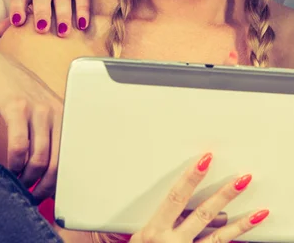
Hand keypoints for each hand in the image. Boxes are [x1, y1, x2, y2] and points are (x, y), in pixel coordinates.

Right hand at [0, 50, 62, 201]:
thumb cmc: (18, 96)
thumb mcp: (42, 111)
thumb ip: (50, 135)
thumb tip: (54, 174)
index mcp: (65, 115)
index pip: (72, 156)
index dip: (62, 180)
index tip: (52, 194)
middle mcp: (56, 112)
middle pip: (57, 162)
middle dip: (44, 186)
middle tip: (33, 195)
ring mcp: (37, 109)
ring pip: (39, 158)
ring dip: (27, 177)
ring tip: (19, 181)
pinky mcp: (17, 108)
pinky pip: (19, 146)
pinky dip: (14, 164)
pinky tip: (9, 167)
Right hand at [130, 153, 268, 242]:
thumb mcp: (135, 241)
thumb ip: (151, 223)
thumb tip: (169, 204)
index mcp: (154, 232)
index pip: (176, 198)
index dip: (191, 178)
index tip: (205, 160)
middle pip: (204, 214)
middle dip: (224, 195)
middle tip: (242, 179)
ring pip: (218, 237)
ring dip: (240, 224)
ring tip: (258, 212)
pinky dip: (233, 242)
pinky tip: (247, 234)